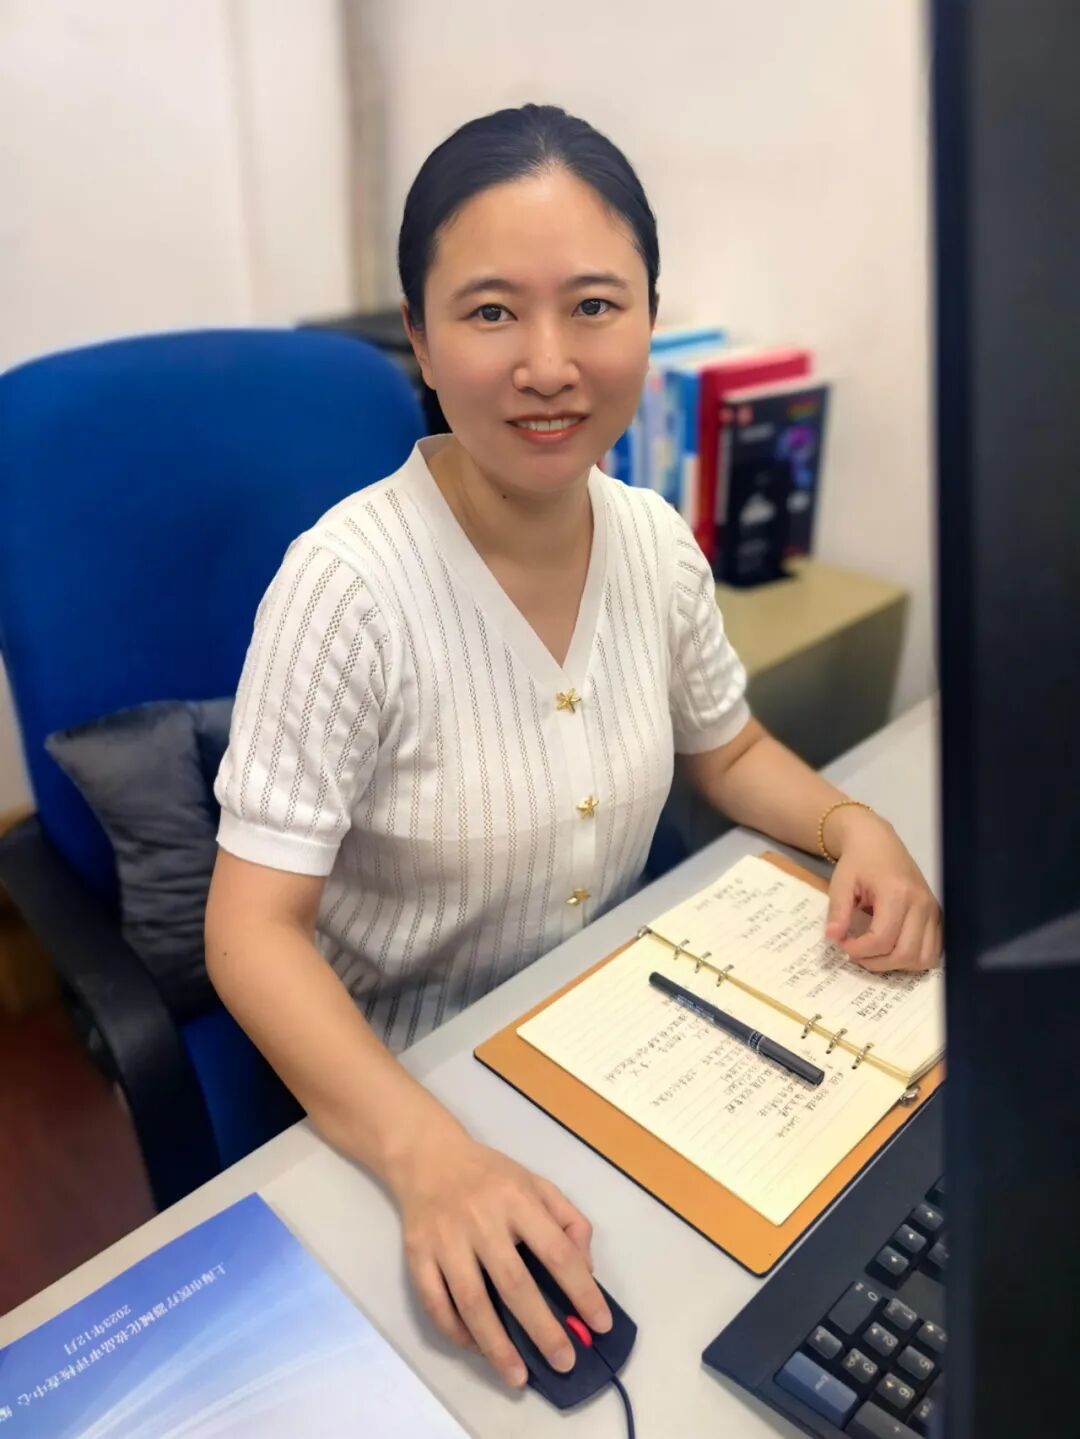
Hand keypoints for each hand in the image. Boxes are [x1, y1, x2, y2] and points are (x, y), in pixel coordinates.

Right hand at [386, 1120, 611, 1388]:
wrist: (428, 1157)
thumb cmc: (490, 1176)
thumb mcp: (536, 1183)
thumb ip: (568, 1220)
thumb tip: (586, 1270)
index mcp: (517, 1201)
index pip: (556, 1252)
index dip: (582, 1291)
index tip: (600, 1324)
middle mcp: (481, 1220)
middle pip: (514, 1284)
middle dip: (542, 1329)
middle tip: (564, 1362)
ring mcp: (446, 1240)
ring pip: (471, 1302)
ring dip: (496, 1345)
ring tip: (518, 1377)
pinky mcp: (417, 1254)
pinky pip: (435, 1303)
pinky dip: (455, 1331)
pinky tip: (475, 1348)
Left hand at [824, 808, 942, 971]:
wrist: (878, 841)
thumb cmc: (858, 860)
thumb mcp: (841, 882)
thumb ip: (837, 911)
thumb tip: (833, 938)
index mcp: (897, 892)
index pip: (882, 939)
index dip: (858, 950)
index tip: (842, 943)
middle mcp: (921, 904)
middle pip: (905, 954)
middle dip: (876, 962)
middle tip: (856, 952)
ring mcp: (933, 911)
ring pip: (924, 958)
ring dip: (897, 965)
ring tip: (874, 953)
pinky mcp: (937, 916)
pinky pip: (933, 951)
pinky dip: (913, 959)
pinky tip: (892, 949)